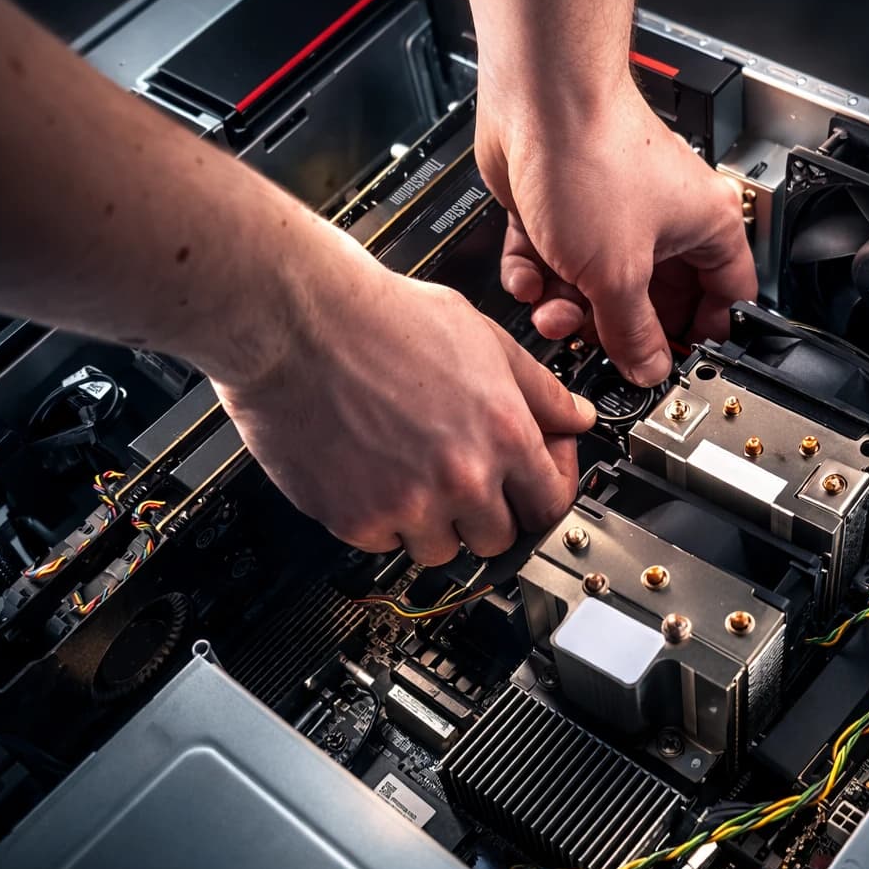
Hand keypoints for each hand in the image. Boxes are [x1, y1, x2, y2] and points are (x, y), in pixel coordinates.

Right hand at [212, 238, 595, 564]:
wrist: (294, 321)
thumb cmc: (377, 316)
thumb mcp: (480, 334)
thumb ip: (537, 387)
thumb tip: (575, 416)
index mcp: (502, 432)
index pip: (552, 505)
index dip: (543, 496)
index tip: (529, 488)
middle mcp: (462, 476)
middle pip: (500, 540)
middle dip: (487, 514)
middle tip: (462, 480)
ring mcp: (409, 505)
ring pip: (442, 552)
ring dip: (432, 524)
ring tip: (410, 473)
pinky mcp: (356, 521)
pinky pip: (384, 544)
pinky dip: (380, 519)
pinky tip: (371, 473)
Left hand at [475, 77, 756, 385]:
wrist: (536, 100)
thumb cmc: (591, 157)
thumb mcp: (618, 274)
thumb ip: (633, 333)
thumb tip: (647, 369)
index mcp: (705, 224)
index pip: (727, 296)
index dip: (703, 337)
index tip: (675, 365)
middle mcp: (663, 217)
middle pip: (651, 301)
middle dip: (615, 326)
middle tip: (597, 341)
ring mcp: (611, 214)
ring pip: (596, 286)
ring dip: (568, 307)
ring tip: (551, 309)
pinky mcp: (562, 210)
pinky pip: (554, 263)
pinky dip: (538, 275)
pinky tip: (528, 274)